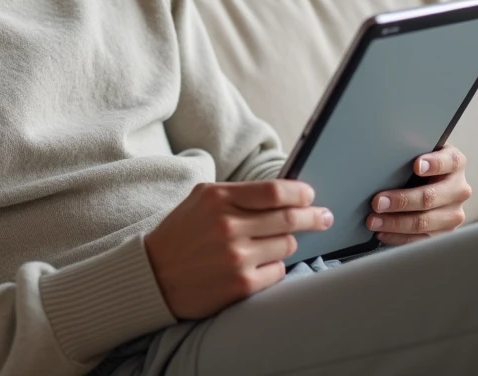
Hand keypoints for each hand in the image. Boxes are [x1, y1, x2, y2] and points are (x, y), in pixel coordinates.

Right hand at [145, 180, 333, 319]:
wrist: (153, 276)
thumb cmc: (182, 234)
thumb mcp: (201, 199)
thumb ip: (238, 193)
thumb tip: (284, 193)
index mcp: (218, 198)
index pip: (275, 192)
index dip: (300, 194)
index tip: (310, 196)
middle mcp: (228, 226)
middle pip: (289, 218)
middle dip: (313, 216)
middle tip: (323, 217)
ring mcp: (236, 257)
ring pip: (287, 245)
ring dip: (288, 242)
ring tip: (278, 242)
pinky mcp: (241, 285)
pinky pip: (278, 271)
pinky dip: (275, 266)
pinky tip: (261, 263)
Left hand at [367, 144, 471, 245]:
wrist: (434, 182)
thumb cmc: (422, 165)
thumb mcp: (420, 152)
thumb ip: (410, 153)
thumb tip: (381, 157)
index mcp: (455, 163)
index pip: (449, 162)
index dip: (434, 164)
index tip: (417, 166)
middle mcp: (459, 189)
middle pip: (430, 197)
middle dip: (402, 201)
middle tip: (378, 202)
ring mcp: (454, 213)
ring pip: (424, 222)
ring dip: (395, 223)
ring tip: (373, 220)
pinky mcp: (445, 233)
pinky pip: (420, 239)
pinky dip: (398, 237)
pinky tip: (382, 232)